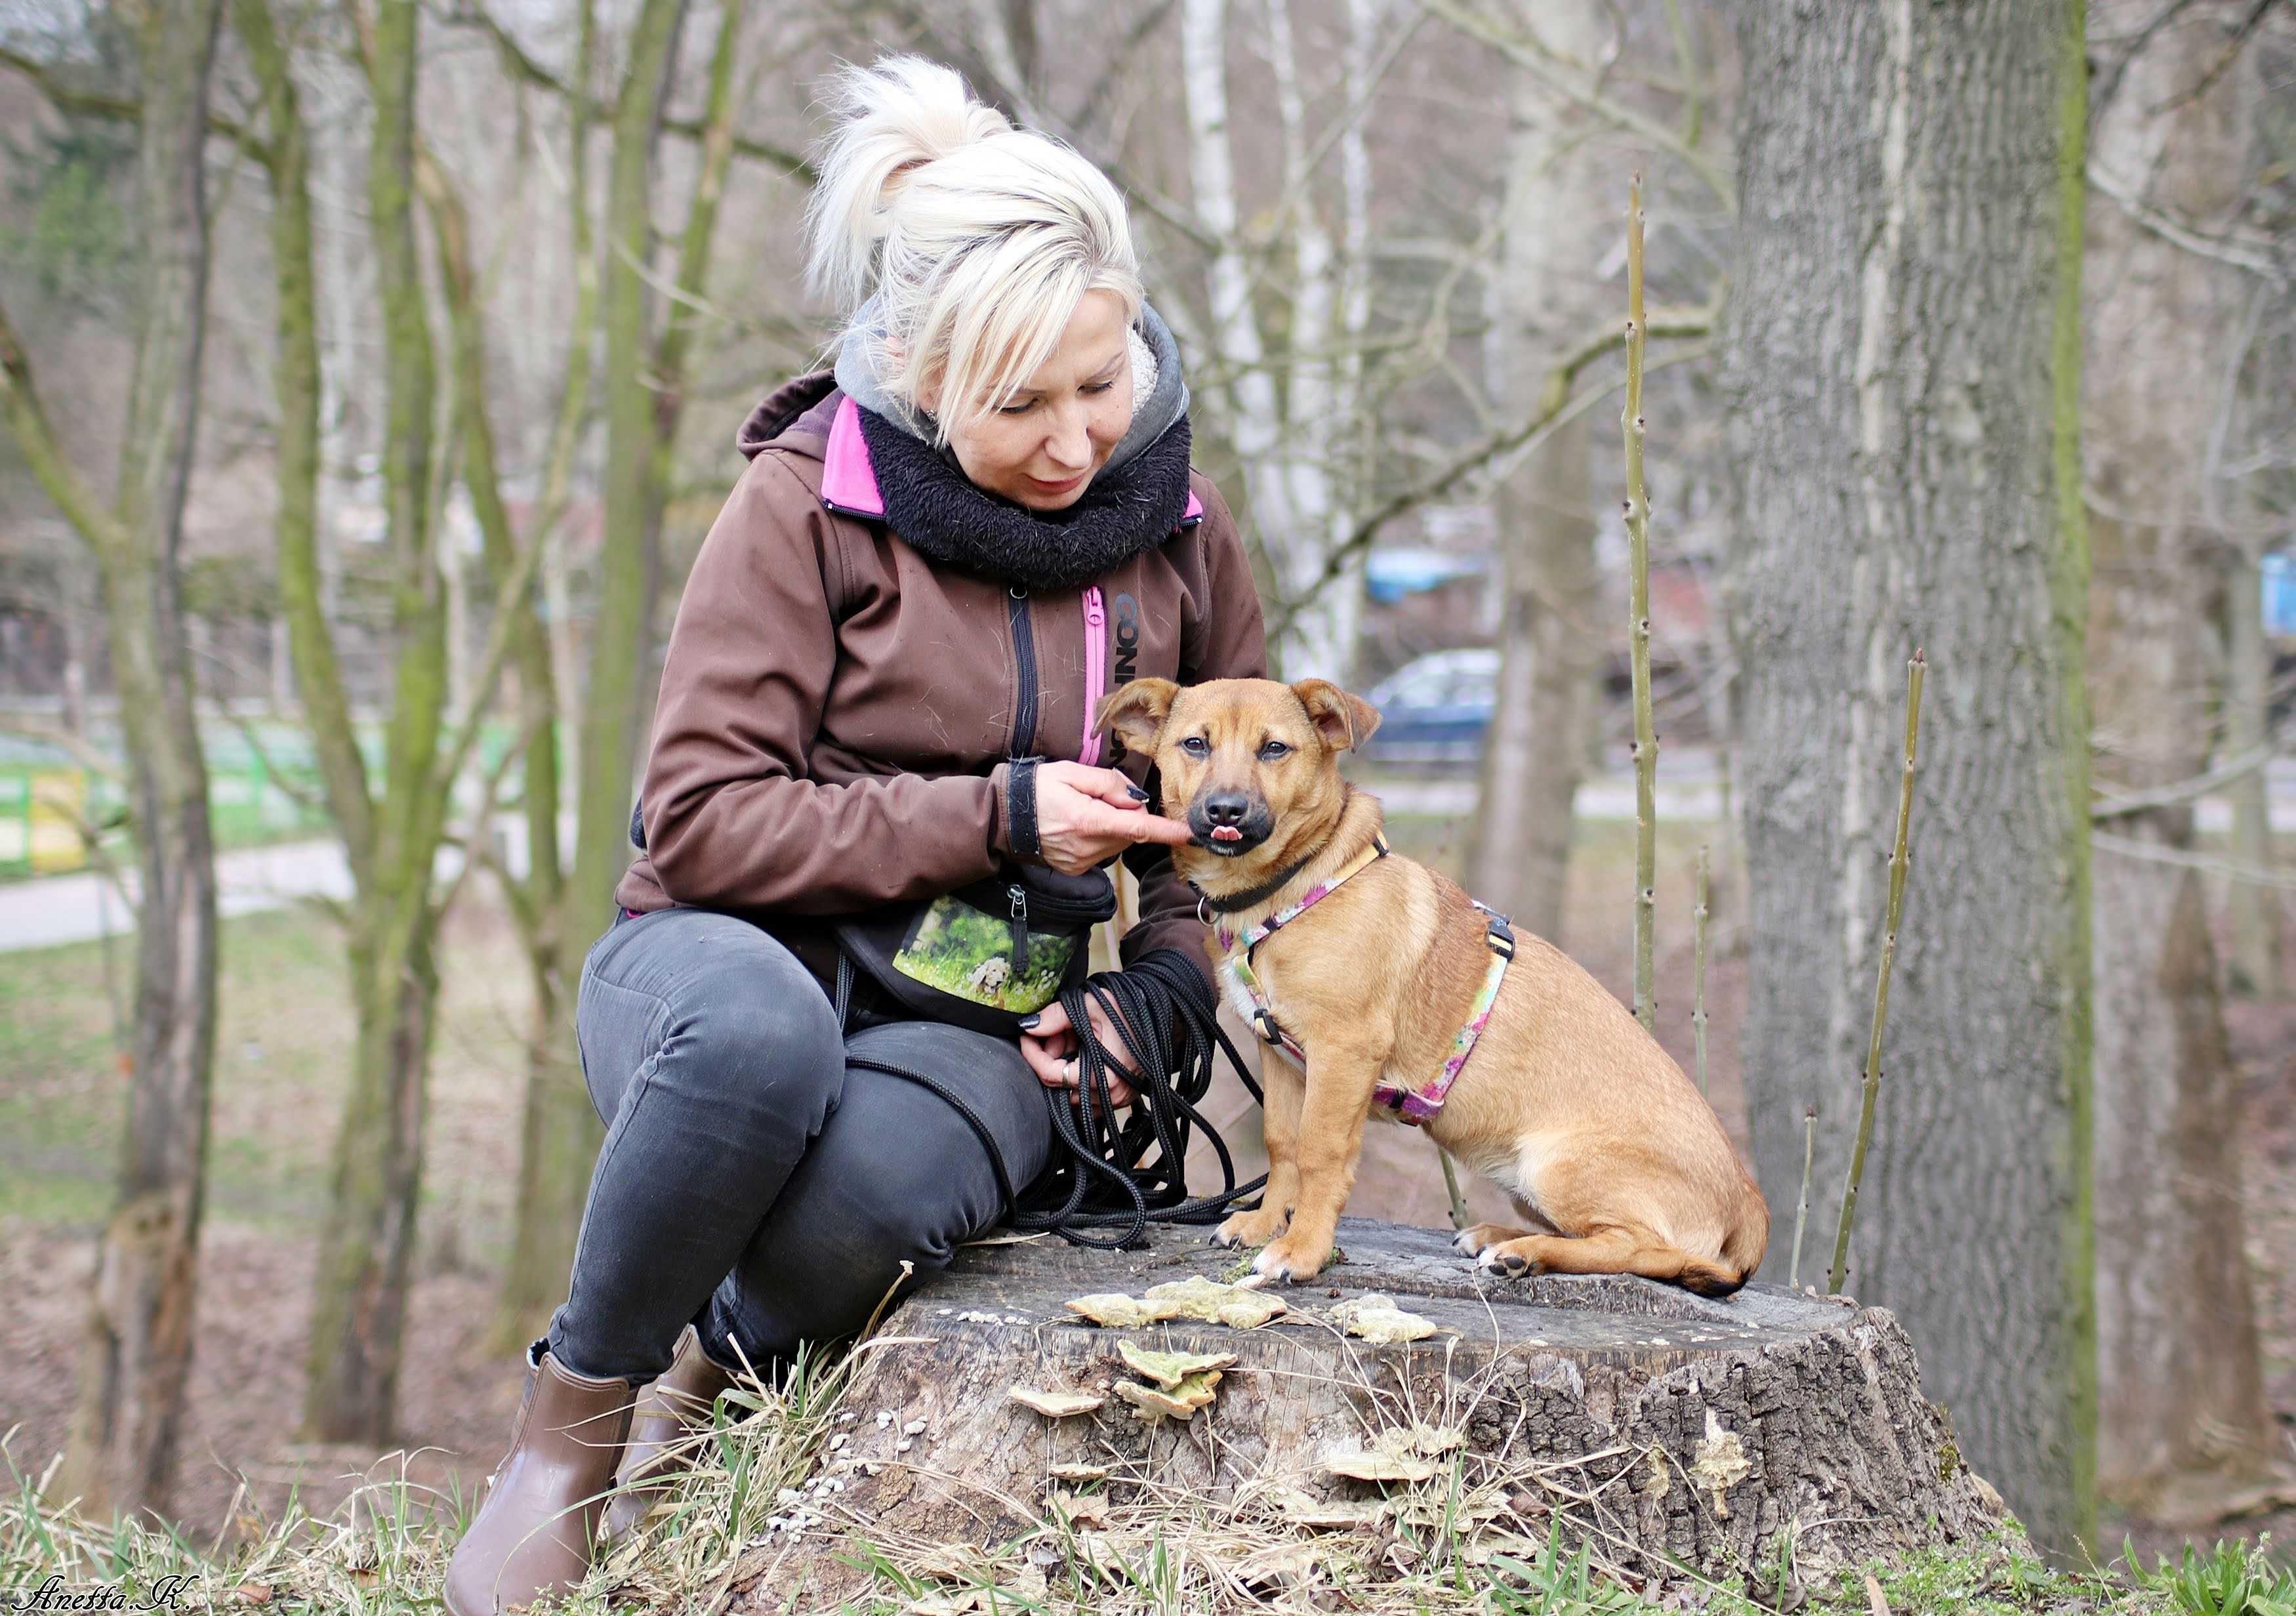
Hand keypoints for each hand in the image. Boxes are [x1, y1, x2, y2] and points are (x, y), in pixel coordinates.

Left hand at [1019, 997, 1138, 1108]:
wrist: (1160, 1015)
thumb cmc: (1129, 1010)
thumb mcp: (1090, 1006)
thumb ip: (1055, 1017)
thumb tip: (1028, 1027)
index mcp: (1104, 1076)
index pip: (1051, 1075)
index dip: (1033, 1054)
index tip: (1027, 1036)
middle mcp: (1111, 1095)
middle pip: (1058, 1085)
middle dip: (1049, 1058)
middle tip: (1054, 1032)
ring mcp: (1116, 1100)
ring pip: (1069, 1091)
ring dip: (1062, 1066)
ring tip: (1072, 1039)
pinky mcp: (1119, 1099)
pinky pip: (1085, 1095)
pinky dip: (1076, 1076)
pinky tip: (1082, 1053)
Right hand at [1030, 762, 1190, 875]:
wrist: (1004, 816)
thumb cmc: (1037, 788)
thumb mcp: (1071, 773)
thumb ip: (1108, 784)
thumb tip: (1135, 799)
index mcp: (1087, 821)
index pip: (1137, 828)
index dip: (1166, 831)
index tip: (1189, 834)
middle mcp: (1087, 847)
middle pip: (1130, 832)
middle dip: (1129, 813)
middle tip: (1103, 795)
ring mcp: (1080, 862)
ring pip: (1119, 843)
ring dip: (1115, 826)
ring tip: (1087, 808)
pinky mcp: (1076, 868)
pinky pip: (1103, 851)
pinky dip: (1100, 837)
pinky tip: (1079, 824)